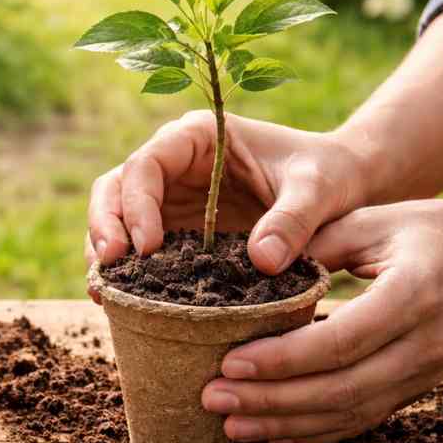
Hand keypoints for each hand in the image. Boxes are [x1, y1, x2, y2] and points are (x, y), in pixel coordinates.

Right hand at [84, 110, 365, 300]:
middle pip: (115, 189)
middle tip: (109, 267)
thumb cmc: (327, 174)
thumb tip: (261, 261)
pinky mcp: (174, 233)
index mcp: (197, 138)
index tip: (149, 247)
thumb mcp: (318, 190)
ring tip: (107, 292)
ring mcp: (168, 200)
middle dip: (105, 227)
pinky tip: (121, 304)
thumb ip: (293, 219)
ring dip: (104, 254)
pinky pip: (136, 252)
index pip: (147, 165)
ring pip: (114, 220)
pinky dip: (125, 275)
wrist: (338, 188)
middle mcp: (172, 165)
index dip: (137, 204)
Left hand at [202, 198, 442, 442]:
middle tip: (213, 399)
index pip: (341, 340)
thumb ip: (319, 240)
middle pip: (340, 389)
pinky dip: (315, 434)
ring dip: (285, 424)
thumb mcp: (379, 219)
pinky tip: (273, 435)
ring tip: (230, 423)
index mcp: (414, 295)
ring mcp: (423, 375)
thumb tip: (256, 263)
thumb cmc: (435, 233)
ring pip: (348, 414)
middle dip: (271, 400)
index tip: (231, 362)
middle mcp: (423, 345)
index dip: (283, 358)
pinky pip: (361, 421)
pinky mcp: (415, 390)